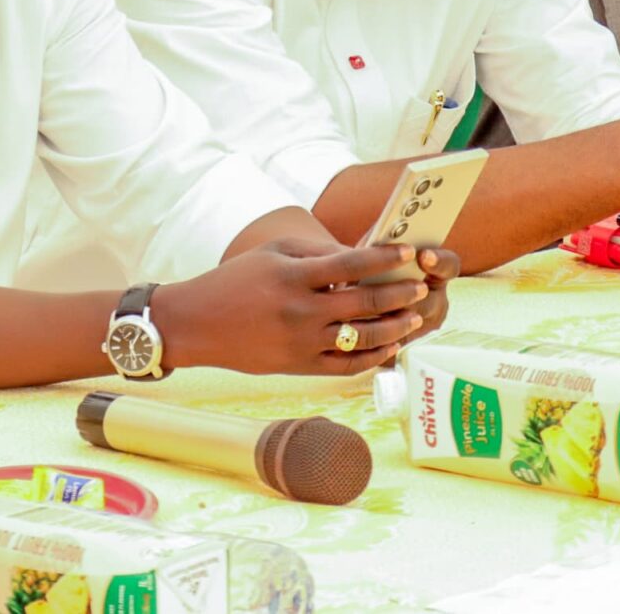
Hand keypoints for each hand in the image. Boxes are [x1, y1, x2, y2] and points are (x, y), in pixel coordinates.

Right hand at [152, 239, 446, 376]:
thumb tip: (361, 256)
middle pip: (363, 303)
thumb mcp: (272, 253)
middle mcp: (300, 312)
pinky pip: (345, 366)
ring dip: (393, 328)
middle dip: (398, 295)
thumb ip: (317, 252)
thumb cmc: (237, 280)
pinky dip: (372, 358)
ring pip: (361, 339)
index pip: (350, 265)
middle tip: (422, 287)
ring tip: (414, 318)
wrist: (197, 324)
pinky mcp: (298, 367)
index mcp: (293, 277)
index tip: (407, 253)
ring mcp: (300, 343)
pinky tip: (389, 347)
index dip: (383, 258)